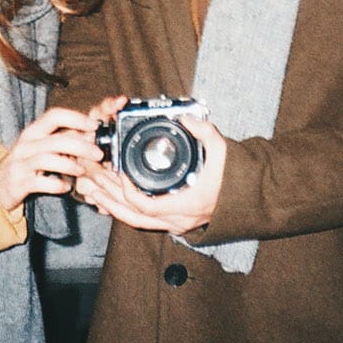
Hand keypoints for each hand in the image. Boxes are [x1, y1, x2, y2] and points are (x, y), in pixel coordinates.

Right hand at [0, 107, 103, 212]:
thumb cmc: (26, 162)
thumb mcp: (41, 146)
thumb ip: (63, 139)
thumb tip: (90, 134)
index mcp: (33, 131)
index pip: (54, 116)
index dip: (75, 118)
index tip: (94, 125)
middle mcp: (26, 144)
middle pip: (56, 140)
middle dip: (81, 146)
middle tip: (98, 154)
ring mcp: (21, 163)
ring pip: (48, 159)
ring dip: (70, 165)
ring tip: (82, 170)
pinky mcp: (19, 182)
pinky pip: (40, 182)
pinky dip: (56, 185)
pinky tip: (66, 187)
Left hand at [75, 115, 226, 234]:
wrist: (248, 196)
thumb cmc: (234, 177)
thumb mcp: (222, 150)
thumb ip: (204, 132)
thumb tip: (185, 118)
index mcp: (186, 206)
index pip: (145, 206)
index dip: (126, 192)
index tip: (117, 175)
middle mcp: (178, 220)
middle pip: (133, 217)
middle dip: (110, 198)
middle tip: (93, 179)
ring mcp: (176, 224)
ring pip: (136, 222)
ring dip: (113, 206)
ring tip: (94, 190)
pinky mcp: (175, 222)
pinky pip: (144, 221)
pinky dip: (125, 211)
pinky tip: (111, 200)